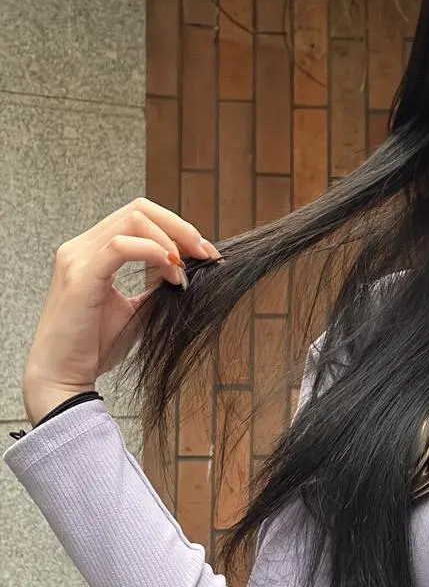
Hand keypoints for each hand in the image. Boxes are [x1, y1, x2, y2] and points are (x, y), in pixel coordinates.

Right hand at [22, 197, 218, 423]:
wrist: (63, 377)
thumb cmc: (95, 347)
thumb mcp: (135, 309)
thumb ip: (155, 286)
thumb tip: (188, 273)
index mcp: (93, 251)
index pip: (138, 217)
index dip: (176, 227)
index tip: (205, 252)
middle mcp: (81, 247)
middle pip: (138, 209)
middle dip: (180, 227)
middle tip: (206, 253)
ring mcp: (78, 258)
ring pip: (133, 220)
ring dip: (171, 239)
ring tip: (187, 267)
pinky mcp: (80, 276)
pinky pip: (122, 246)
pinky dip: (154, 252)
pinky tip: (172, 272)